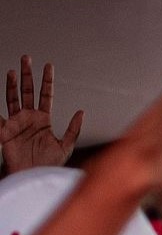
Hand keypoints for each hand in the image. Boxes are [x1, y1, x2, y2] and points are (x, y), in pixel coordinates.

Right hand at [0, 55, 82, 172]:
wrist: (33, 176)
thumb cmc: (49, 164)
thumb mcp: (65, 146)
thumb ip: (73, 129)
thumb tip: (81, 112)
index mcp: (43, 120)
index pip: (46, 95)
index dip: (47, 81)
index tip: (48, 66)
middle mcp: (29, 118)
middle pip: (28, 91)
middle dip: (27, 75)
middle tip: (27, 58)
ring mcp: (16, 122)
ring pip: (13, 98)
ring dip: (12, 84)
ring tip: (13, 70)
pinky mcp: (6, 130)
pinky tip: (0, 91)